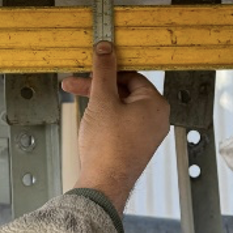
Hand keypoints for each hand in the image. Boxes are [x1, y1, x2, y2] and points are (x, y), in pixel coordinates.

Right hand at [61, 41, 169, 212]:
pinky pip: (122, 122)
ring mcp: (147, 134)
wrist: (103, 184)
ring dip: (99, 102)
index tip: (91, 68)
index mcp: (156, 104)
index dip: (107, 72)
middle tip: (75, 84)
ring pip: (121, 107)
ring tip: (79, 104)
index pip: (130, 76)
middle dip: (98, 87)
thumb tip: (106, 48)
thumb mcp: (102, 100)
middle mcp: (156, 119)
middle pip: (124, 91)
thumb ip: (103, 71)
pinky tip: (90, 121)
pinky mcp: (136, 145)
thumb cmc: (107, 148)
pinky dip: (106, 118)